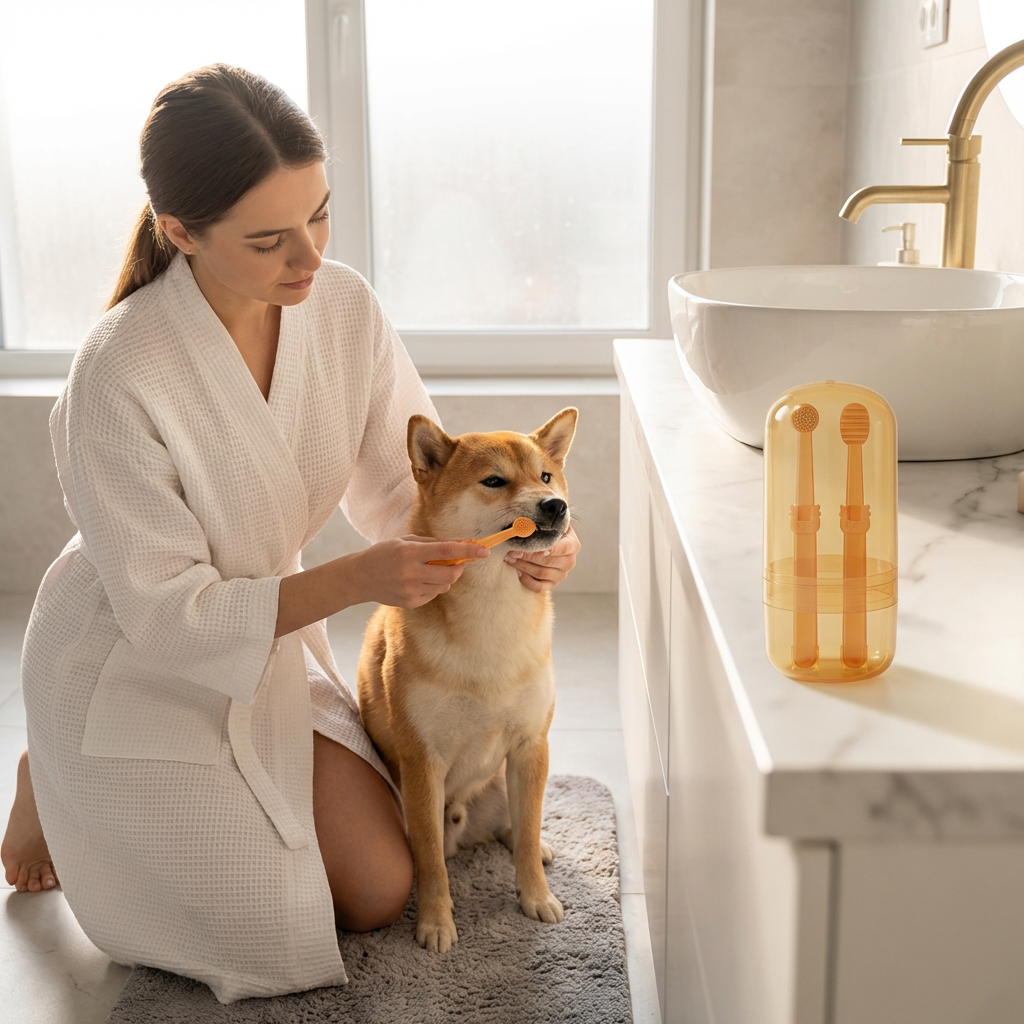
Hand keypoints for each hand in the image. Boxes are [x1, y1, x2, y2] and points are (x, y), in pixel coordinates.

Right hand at [348, 535, 489, 607]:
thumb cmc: (384, 553)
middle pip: (450, 575)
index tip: (484, 551)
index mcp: (409, 553)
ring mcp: (410, 590)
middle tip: (456, 563)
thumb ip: (432, 543)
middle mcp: (410, 573)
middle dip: (458, 569)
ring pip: (443, 586)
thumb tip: (458, 544)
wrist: (359, 577)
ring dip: (443, 578)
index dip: (467, 551)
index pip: (445, 551)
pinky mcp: (409, 603)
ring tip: (426, 571)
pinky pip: (433, 595)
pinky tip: (416, 581)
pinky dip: (432, 587)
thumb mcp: (405, 541)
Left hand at [504, 526, 579, 592]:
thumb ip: (544, 520)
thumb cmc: (549, 530)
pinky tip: (517, 572)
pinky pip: (539, 587)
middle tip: (512, 551)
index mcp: (573, 545)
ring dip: (523, 566)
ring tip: (510, 558)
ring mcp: (561, 575)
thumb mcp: (550, 523)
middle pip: (548, 561)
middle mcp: (569, 561)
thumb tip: (526, 523)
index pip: (562, 548)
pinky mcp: (552, 584)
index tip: (533, 547)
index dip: (548, 548)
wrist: (552, 542)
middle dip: (527, 556)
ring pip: (541, 574)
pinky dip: (527, 580)